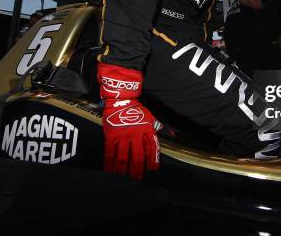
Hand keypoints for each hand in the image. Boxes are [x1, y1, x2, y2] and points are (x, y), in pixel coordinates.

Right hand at [97, 62, 159, 179]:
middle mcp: (135, 135)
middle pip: (137, 157)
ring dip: (123, 171)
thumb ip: (158, 128)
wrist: (122, 99)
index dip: (153, 161)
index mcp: (147, 131)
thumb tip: (171, 135)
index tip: (153, 171)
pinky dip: (109, 163)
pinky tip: (109, 171)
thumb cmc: (137, 110)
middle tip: (137, 182)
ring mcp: (122, 136)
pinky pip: (110, 153)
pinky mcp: (111, 136)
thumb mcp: (151, 118)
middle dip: (138, 171)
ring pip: (123, 157)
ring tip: (123, 180)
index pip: (152, 149)